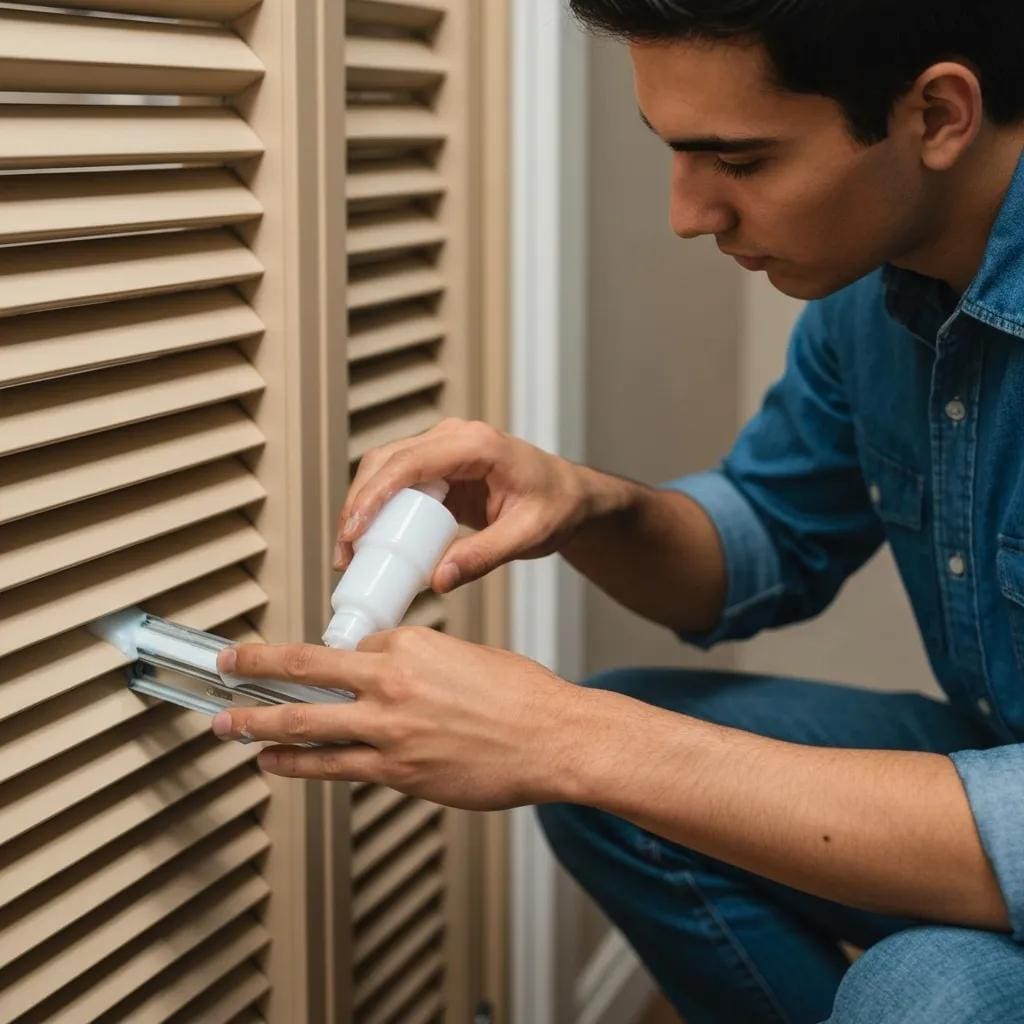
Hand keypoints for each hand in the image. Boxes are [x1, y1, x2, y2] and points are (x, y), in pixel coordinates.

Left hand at [212, 628, 593, 810]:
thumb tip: (392, 675)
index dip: (334, 658)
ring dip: (257, 722)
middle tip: (226, 665)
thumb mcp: (468, 656)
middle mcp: (391, 682)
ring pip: (305, 724)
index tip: (310, 662)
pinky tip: (273, 763)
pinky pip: (332, 767)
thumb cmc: (523, 695)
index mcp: (410, 644)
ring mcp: (390, 730)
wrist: (554, 737)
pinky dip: (296, 765)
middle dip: (255, 668)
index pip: (352, 645)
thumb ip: (421, 663)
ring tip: (227, 723)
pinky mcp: (397, 771)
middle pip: (304, 672)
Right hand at [335, 418, 588, 593]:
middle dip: (357, 505)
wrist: (570, 496)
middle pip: (385, 462)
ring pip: (384, 469)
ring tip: (350, 554)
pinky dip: (378, 509)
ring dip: (362, 507)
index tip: (352, 531)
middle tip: (345, 553)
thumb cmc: (557, 507)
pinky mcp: (437, 468)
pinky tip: (370, 542)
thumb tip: (437, 580)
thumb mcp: (527, 535)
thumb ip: (483, 556)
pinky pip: (398, 482)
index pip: (409, 463)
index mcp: (475, 444)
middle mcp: (453, 438)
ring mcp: (442, 450)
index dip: (373, 495)